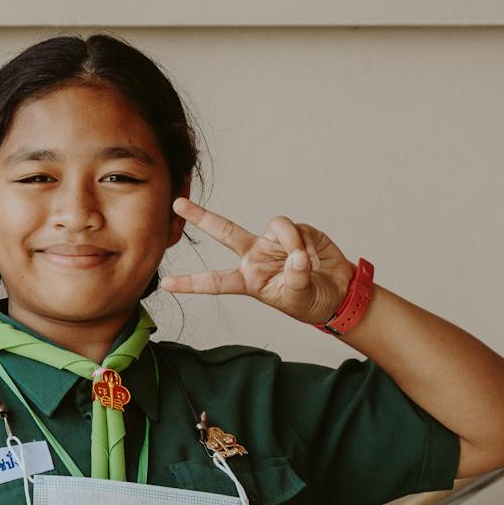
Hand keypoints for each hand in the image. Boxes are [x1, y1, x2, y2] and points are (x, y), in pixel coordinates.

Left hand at [161, 198, 354, 325]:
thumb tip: (297, 257)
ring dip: (292, 242)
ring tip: (307, 263)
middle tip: (176, 204)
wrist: (337, 292)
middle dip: (201, 217)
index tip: (166, 283)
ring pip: (275, 226)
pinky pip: (296, 229)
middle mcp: (254, 257)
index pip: (215, 281)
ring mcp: (273, 242)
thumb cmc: (311, 300)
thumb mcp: (299, 298)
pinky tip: (316, 258)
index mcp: (248, 280)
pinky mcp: (296, 232)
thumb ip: (296, 279)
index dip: (191, 283)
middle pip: (224, 232)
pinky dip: (307, 243)